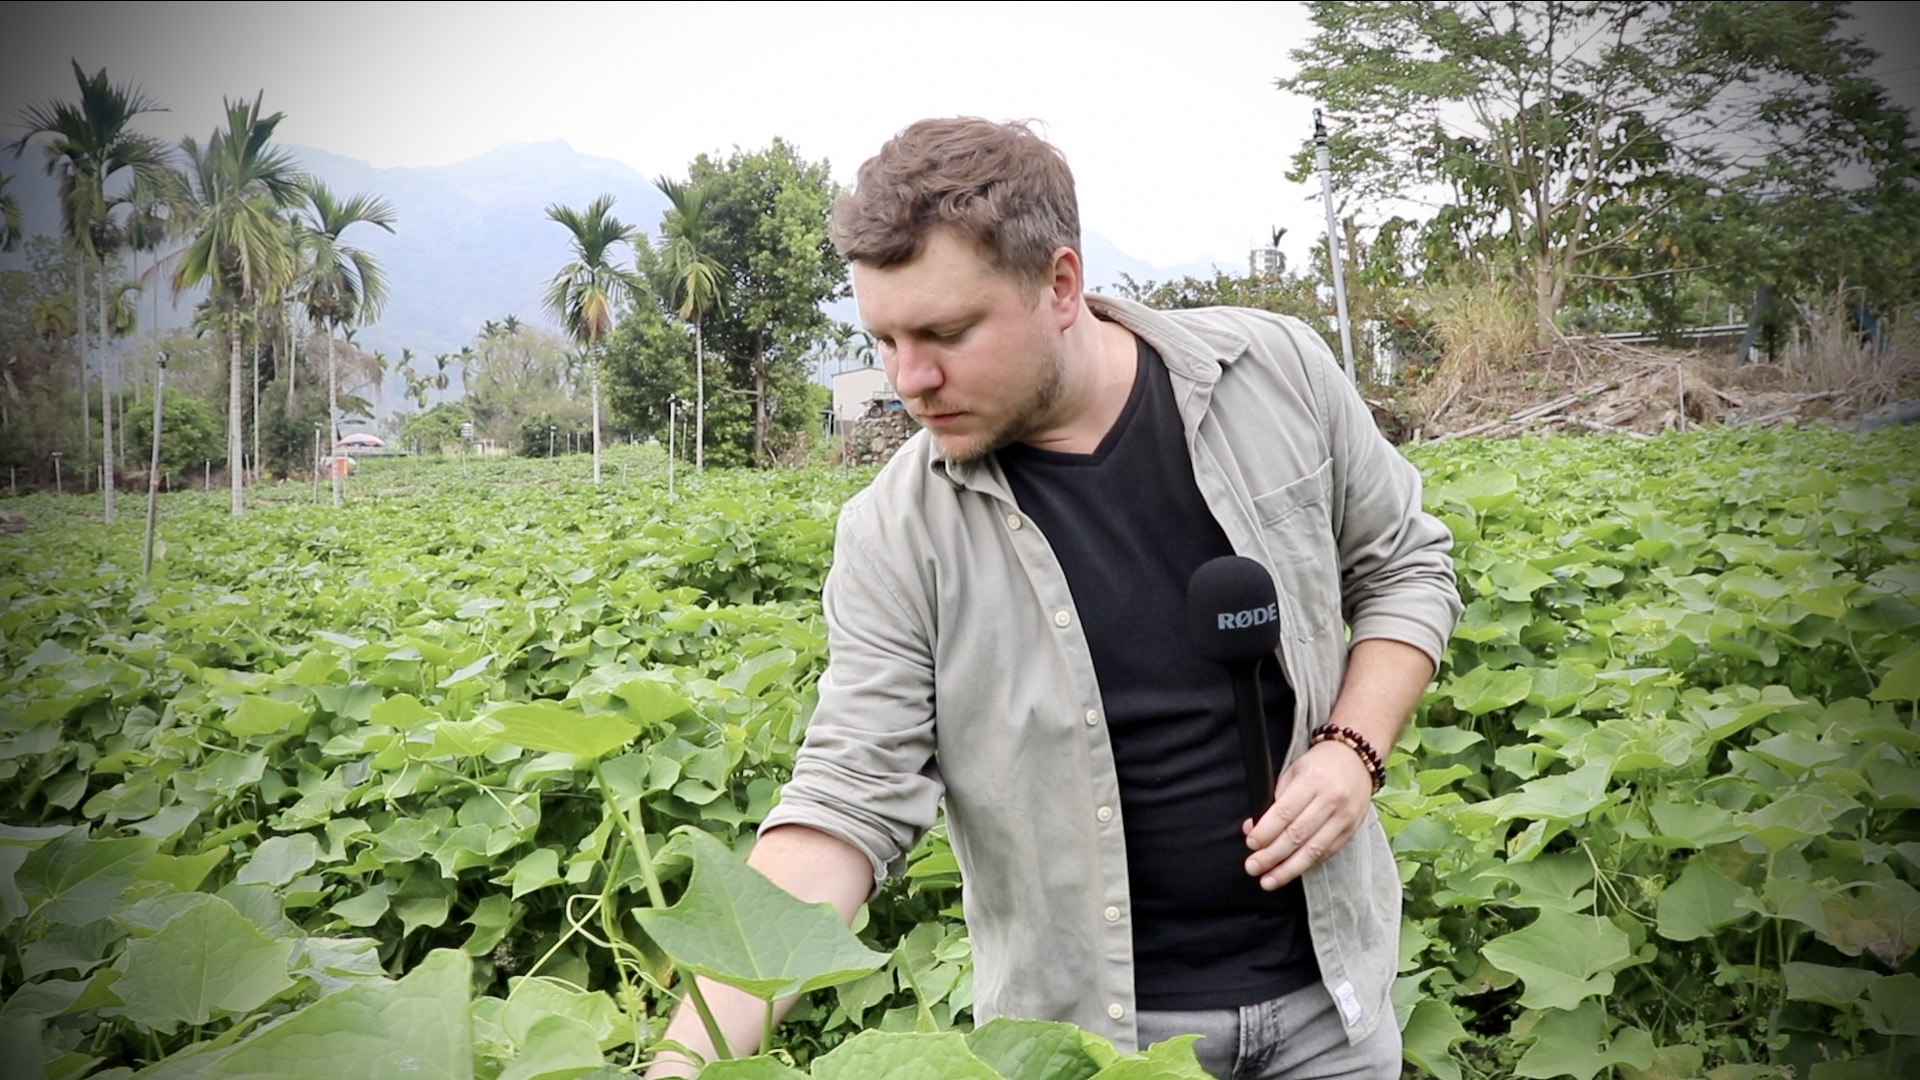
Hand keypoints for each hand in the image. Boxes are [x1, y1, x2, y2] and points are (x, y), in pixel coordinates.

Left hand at [1242, 739, 1373, 889]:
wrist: (1357, 759)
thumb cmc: (1320, 764)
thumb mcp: (1294, 771)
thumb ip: (1275, 799)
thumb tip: (1254, 828)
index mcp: (1312, 781)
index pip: (1285, 812)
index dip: (1266, 832)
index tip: (1251, 843)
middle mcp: (1331, 801)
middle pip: (1297, 835)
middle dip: (1272, 855)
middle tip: (1253, 867)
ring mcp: (1344, 818)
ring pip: (1313, 850)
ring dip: (1288, 869)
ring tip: (1269, 880)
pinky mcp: (1350, 831)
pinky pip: (1326, 853)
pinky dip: (1306, 864)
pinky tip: (1291, 871)